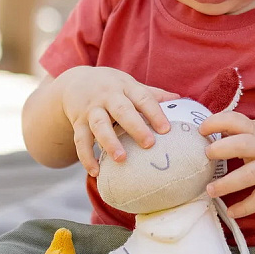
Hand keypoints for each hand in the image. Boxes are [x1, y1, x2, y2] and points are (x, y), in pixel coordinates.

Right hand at [58, 66, 179, 175]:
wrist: (74, 81)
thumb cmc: (111, 87)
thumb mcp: (130, 84)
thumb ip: (152, 94)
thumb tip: (180, 99)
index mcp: (125, 87)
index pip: (143, 98)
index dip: (155, 113)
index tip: (166, 130)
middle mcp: (107, 96)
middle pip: (121, 110)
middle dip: (135, 126)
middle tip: (149, 144)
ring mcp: (91, 109)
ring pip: (99, 125)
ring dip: (109, 142)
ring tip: (121, 159)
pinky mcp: (78, 122)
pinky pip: (80, 140)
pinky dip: (86, 157)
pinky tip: (95, 172)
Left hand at [199, 113, 254, 217]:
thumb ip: (238, 130)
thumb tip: (206, 133)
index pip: (236, 121)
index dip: (218, 122)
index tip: (201, 129)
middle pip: (243, 145)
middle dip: (223, 149)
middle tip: (206, 154)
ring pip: (250, 175)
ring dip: (229, 183)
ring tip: (210, 189)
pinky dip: (246, 207)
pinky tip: (230, 212)